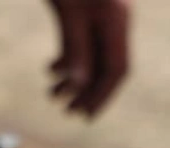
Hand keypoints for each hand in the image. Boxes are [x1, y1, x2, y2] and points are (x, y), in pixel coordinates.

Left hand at [47, 0, 130, 115]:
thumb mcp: (67, 9)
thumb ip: (75, 46)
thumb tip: (79, 86)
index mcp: (116, 18)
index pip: (117, 68)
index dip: (102, 95)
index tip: (86, 115)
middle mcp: (115, 18)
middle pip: (108, 66)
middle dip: (87, 91)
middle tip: (67, 111)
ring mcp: (104, 13)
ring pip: (95, 56)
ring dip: (74, 78)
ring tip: (53, 95)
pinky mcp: (88, 9)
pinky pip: (85, 43)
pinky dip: (71, 60)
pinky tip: (53, 70)